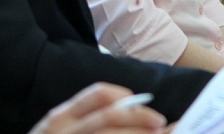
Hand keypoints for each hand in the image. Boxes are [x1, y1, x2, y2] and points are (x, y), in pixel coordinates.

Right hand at [28, 83, 166, 133]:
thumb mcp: (62, 130)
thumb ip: (88, 118)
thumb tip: (130, 108)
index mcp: (62, 117)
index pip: (98, 94)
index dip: (125, 96)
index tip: (142, 101)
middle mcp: (63, 130)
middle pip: (109, 117)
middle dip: (139, 119)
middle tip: (161, 123)